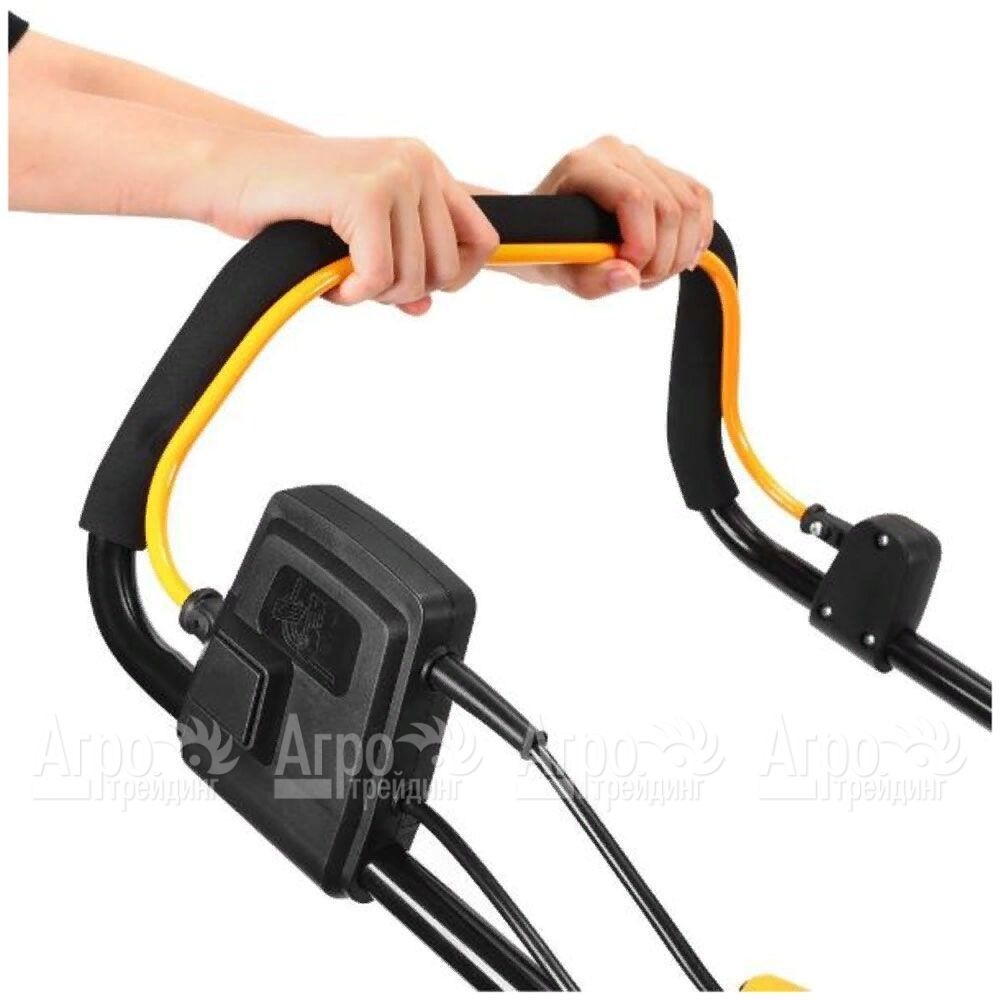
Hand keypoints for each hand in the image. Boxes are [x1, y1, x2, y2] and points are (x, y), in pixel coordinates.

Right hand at [206, 135, 498, 314]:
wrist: (227, 175)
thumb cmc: (291, 208)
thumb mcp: (358, 237)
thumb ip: (399, 266)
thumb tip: (426, 307)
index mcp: (424, 165)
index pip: (482, 238)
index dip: (456, 277)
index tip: (416, 288)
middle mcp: (417, 163)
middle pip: (448, 268)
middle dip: (406, 293)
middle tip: (363, 285)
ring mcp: (393, 175)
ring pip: (414, 278)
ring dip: (374, 296)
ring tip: (340, 279)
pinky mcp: (363, 194)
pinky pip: (380, 277)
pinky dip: (354, 295)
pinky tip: (331, 286)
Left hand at [531, 136, 713, 298]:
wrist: (544, 232)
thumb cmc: (543, 248)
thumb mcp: (553, 271)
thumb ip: (587, 278)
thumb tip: (628, 276)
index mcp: (583, 166)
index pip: (636, 197)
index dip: (643, 244)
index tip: (629, 274)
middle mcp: (616, 153)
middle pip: (669, 206)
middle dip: (662, 258)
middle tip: (638, 281)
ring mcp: (642, 159)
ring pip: (690, 206)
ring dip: (680, 253)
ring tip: (649, 274)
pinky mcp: (663, 172)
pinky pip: (700, 200)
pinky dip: (697, 237)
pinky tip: (675, 260)